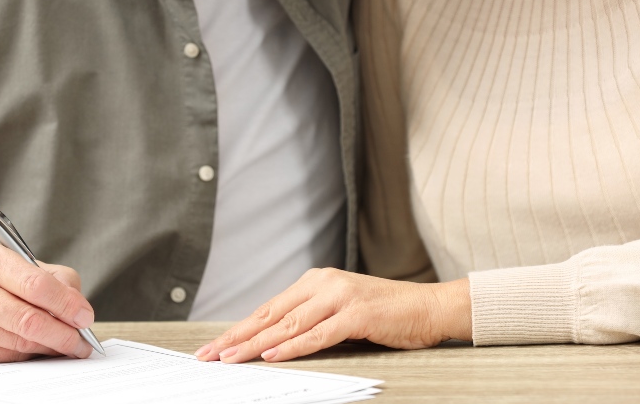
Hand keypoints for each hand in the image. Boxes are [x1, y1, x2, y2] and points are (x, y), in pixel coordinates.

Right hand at [0, 243, 95, 363]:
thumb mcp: (14, 262)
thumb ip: (53, 279)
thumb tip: (79, 309)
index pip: (37, 285)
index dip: (66, 305)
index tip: (85, 317)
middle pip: (28, 320)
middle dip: (63, 335)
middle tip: (82, 342)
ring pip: (19, 343)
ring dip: (50, 348)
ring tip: (67, 345)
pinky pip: (6, 357)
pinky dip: (30, 355)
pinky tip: (40, 349)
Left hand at [195, 268, 471, 363]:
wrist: (429, 307)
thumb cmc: (386, 313)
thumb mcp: (341, 310)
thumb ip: (310, 318)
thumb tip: (271, 340)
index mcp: (316, 281)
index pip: (269, 308)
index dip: (239, 328)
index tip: (215, 346)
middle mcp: (324, 283)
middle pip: (271, 315)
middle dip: (237, 337)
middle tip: (210, 355)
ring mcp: (341, 297)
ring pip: (289, 325)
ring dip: (256, 344)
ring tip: (231, 358)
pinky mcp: (358, 314)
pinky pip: (318, 334)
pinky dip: (293, 346)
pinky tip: (272, 355)